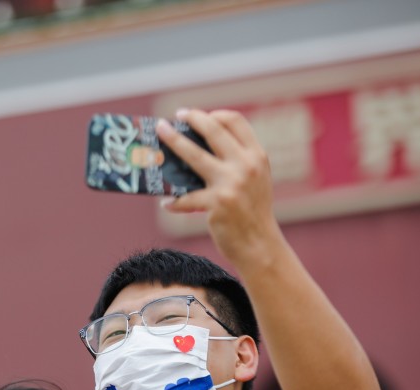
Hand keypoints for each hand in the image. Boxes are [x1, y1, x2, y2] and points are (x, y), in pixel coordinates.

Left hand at [156, 109, 280, 267]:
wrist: (260, 246)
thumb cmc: (253, 213)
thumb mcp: (256, 181)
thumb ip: (238, 162)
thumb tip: (200, 149)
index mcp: (257, 156)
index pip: (236, 121)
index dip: (214, 114)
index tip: (198, 115)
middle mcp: (246, 165)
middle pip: (213, 130)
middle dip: (190, 119)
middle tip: (173, 117)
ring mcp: (231, 182)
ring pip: (193, 154)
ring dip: (173, 141)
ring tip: (159, 135)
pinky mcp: (217, 202)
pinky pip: (186, 197)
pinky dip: (174, 201)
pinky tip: (166, 203)